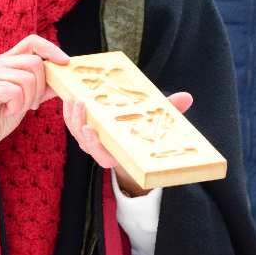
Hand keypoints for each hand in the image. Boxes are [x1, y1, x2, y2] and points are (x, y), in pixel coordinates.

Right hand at [0, 35, 68, 182]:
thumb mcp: (26, 100)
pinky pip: (15, 91)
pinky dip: (17, 105)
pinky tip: (8, 111)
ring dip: (28, 99)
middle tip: (33, 104)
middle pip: (35, 62)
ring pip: (27, 78)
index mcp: (6, 62)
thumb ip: (41, 88)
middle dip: (41, 87)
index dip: (51, 49)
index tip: (65, 63)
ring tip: (17, 109)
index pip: (32, 42)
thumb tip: (63, 79)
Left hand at [62, 90, 193, 196]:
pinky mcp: (84, 129)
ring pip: (76, 132)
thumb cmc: (147, 128)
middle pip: (85, 143)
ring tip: (74, 98)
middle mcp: (102, 150)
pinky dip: (69, 112)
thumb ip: (170, 110)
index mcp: (118, 154)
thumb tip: (187, 97)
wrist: (135, 130)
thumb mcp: (158, 119)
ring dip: (73, 116)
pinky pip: (72, 123)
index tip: (91, 131)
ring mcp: (91, 140)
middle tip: (80, 105)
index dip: (94, 146)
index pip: (103, 157)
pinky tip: (69, 97)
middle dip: (79, 124)